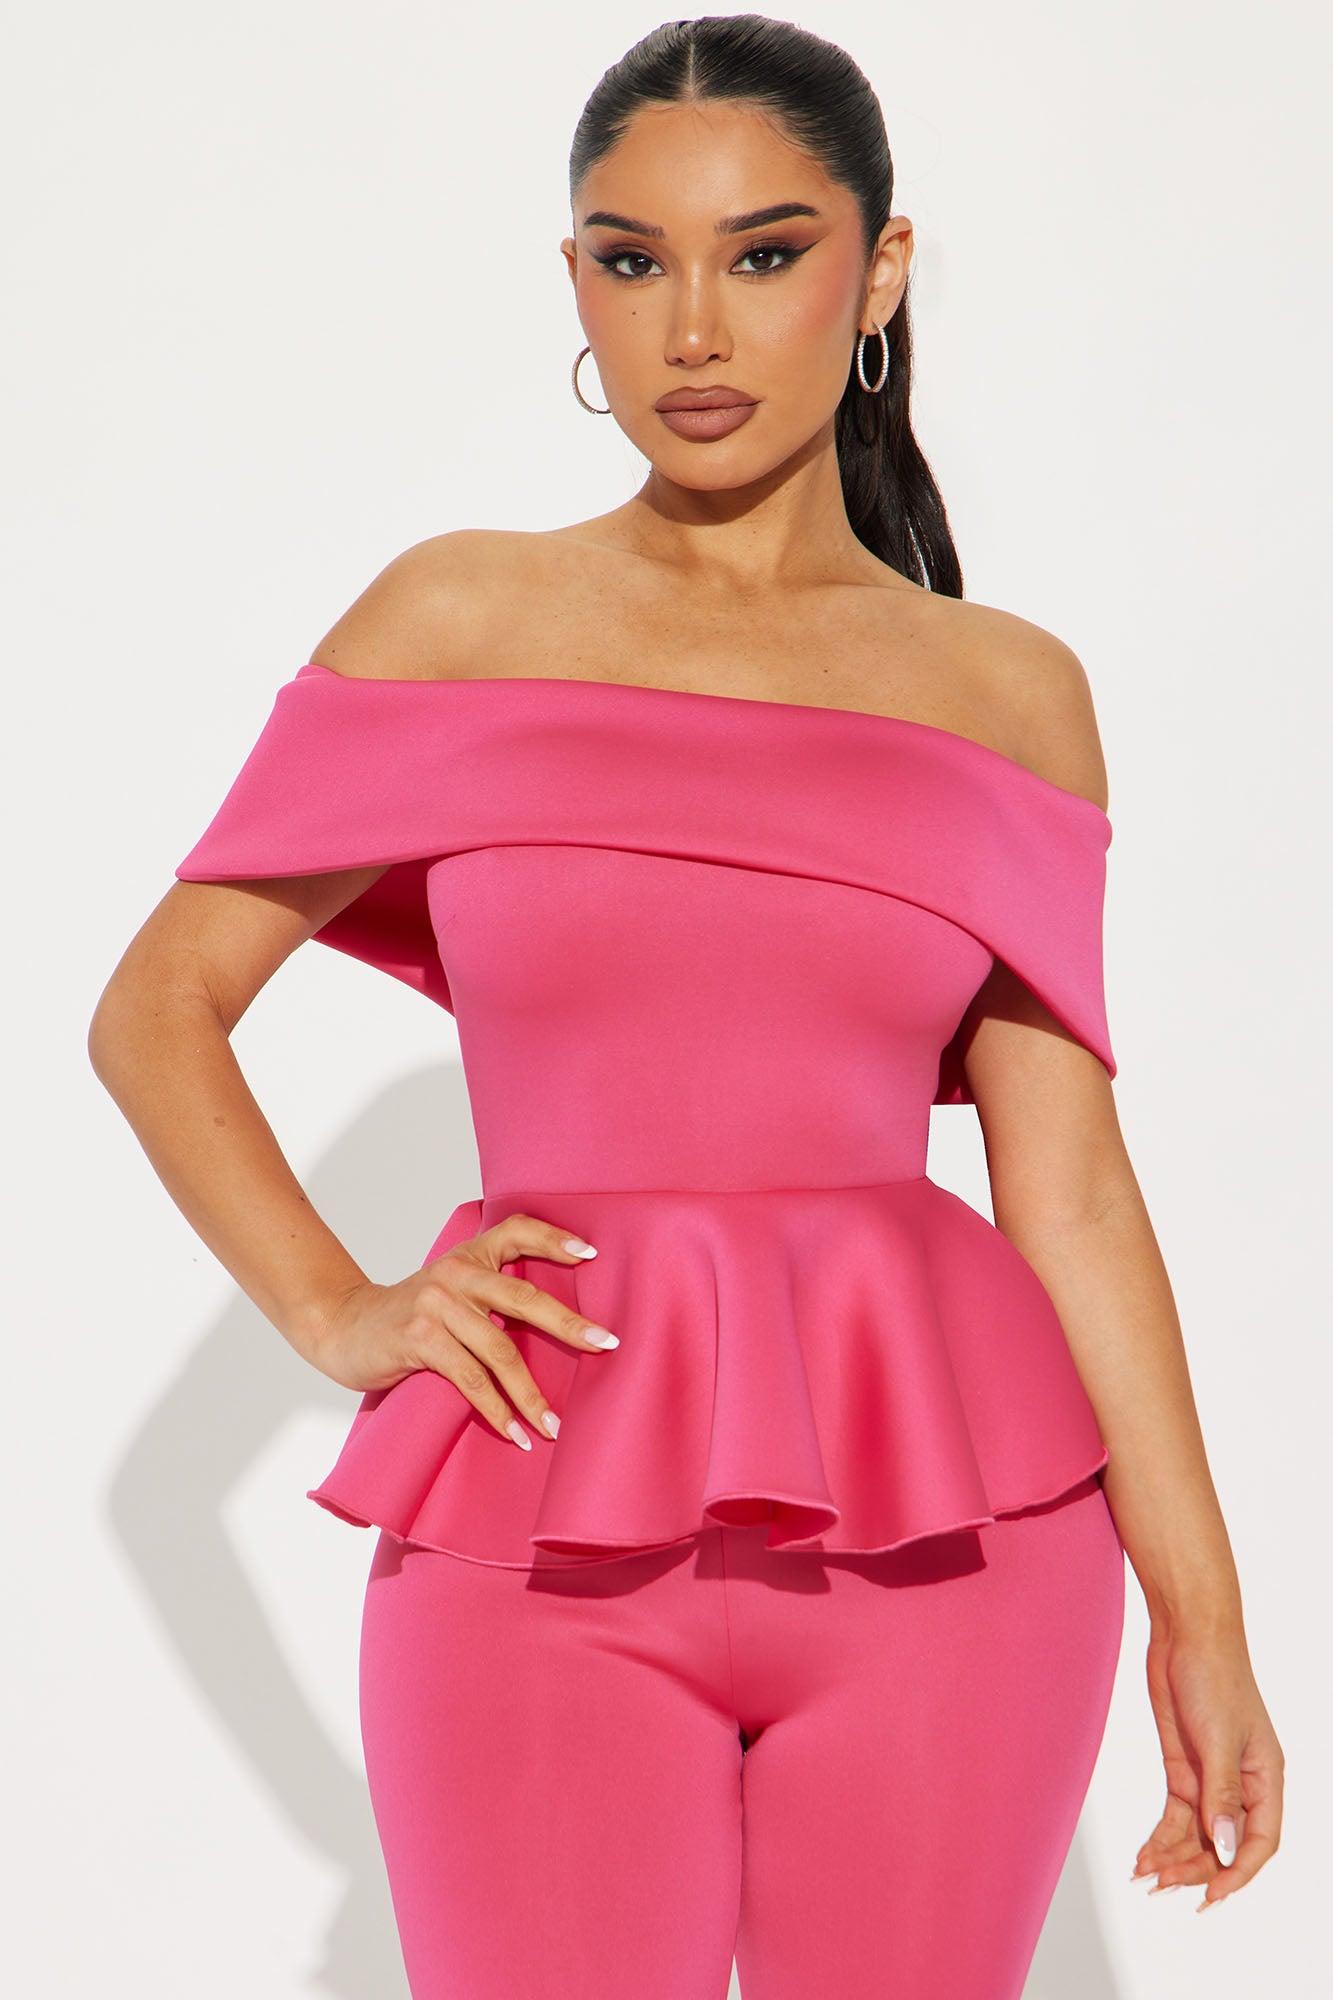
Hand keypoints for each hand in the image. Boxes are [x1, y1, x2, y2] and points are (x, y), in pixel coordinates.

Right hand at [300, 1211, 617, 1449]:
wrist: (343, 1327)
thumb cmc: (406, 1316)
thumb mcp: (448, 1291)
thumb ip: (488, 1293)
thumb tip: (554, 1325)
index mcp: (468, 1255)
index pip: (516, 1230)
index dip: (554, 1238)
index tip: (592, 1254)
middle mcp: (456, 1273)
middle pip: (523, 1297)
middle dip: (569, 1325)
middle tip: (606, 1344)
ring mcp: (437, 1305)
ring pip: (499, 1349)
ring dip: (530, 1394)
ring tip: (553, 1424)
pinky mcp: (419, 1338)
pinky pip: (469, 1379)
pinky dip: (495, 1410)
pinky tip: (513, 1433)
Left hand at [1131, 1619, 1283, 1910]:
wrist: (1185, 1635)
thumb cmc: (1215, 1676)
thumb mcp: (1219, 1738)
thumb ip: (1220, 1795)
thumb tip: (1222, 1847)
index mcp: (1266, 1779)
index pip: (1260, 1841)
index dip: (1237, 1871)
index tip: (1211, 1895)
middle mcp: (1241, 1785)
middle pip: (1223, 1843)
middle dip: (1195, 1867)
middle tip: (1164, 1883)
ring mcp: (1210, 1778)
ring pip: (1197, 1834)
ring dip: (1174, 1857)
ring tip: (1147, 1876)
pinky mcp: (1184, 1769)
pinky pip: (1176, 1816)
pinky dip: (1160, 1837)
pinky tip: (1144, 1856)